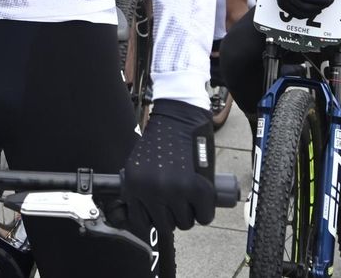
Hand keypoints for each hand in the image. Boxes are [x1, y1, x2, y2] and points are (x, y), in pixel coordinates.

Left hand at [122, 99, 215, 236]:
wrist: (179, 115)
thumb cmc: (162, 138)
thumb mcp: (140, 165)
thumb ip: (140, 188)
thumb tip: (141, 217)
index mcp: (133, 184)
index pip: (140, 222)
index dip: (154, 219)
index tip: (162, 213)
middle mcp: (151, 190)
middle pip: (165, 225)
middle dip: (174, 216)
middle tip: (179, 202)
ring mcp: (174, 190)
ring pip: (185, 223)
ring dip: (190, 214)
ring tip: (190, 196)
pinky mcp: (197, 188)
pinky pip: (204, 216)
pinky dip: (206, 211)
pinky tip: (204, 199)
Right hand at [267, 0, 329, 17]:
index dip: (319, 0)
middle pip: (304, 6)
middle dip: (317, 7)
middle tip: (326, 5)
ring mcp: (282, 1)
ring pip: (300, 12)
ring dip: (312, 12)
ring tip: (321, 8)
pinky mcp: (281, 6)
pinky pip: (295, 14)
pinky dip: (305, 15)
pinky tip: (312, 11)